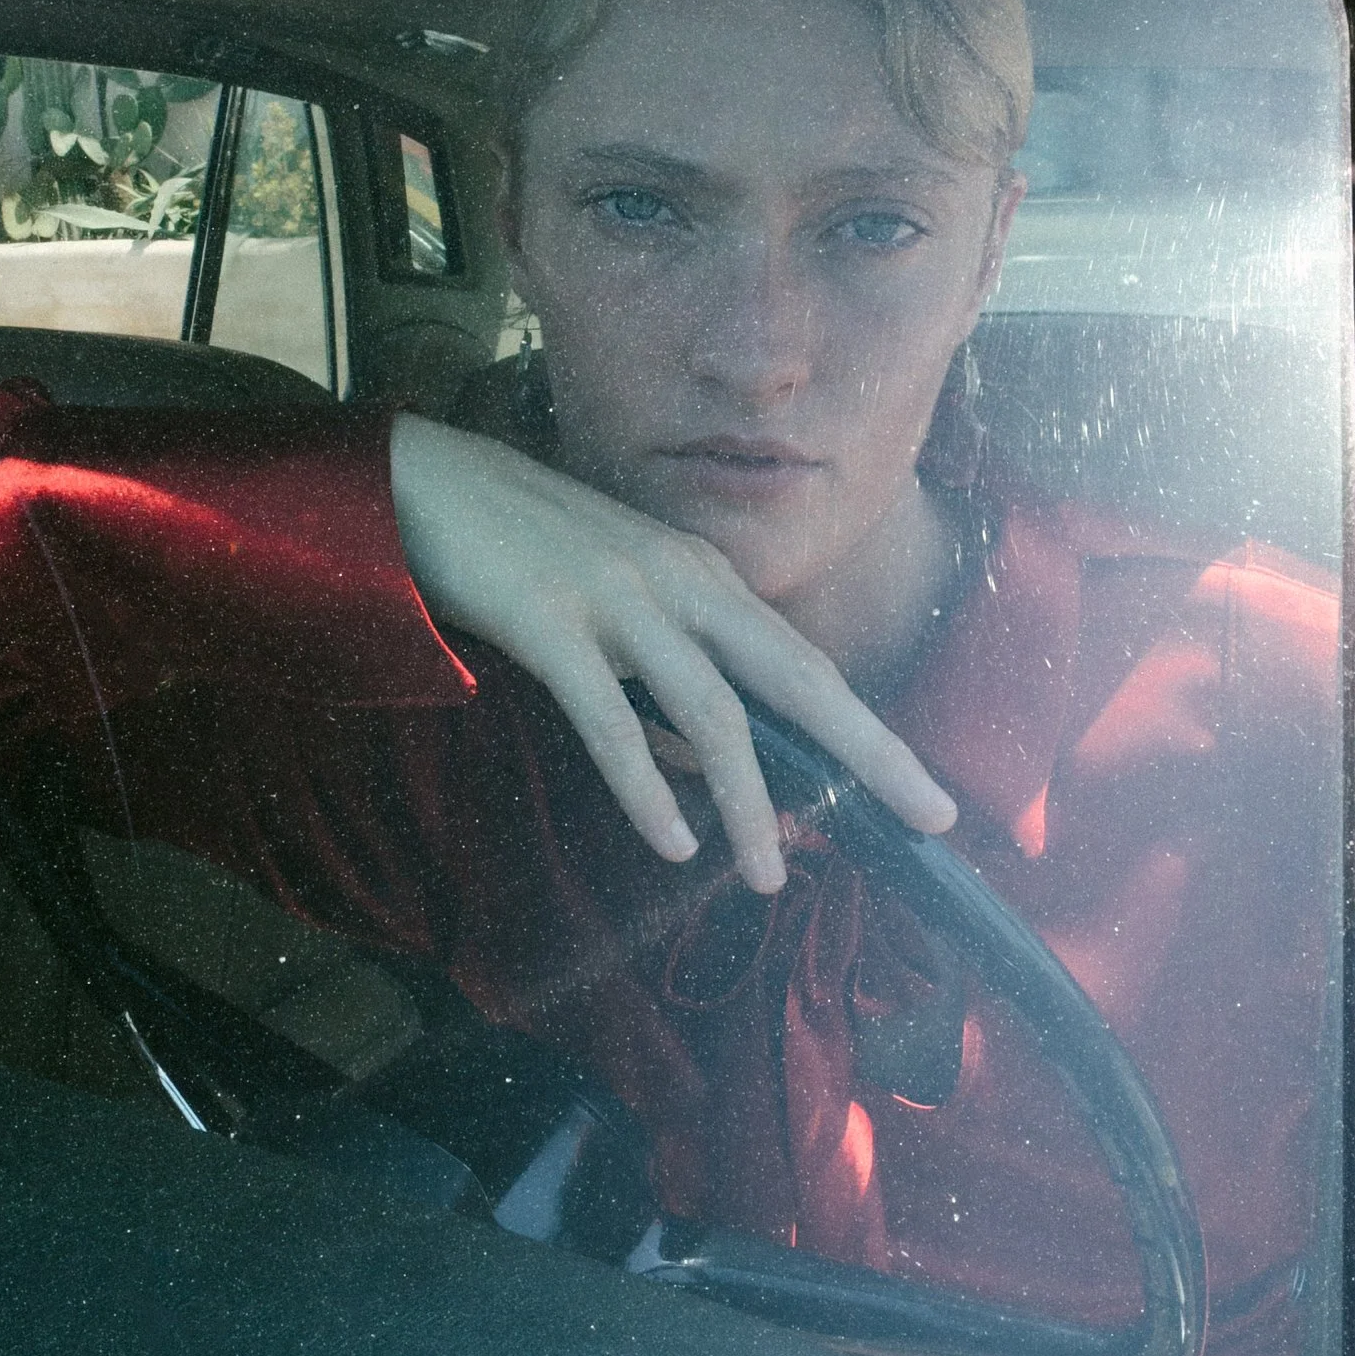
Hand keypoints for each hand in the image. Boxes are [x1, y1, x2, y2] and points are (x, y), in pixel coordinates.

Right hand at [388, 415, 955, 894]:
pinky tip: (671, 839)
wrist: (425, 479)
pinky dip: (643, 784)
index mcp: (703, 578)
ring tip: (768, 876)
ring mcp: (618, 598)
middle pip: (797, 676)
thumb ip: (667, 674)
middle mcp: (680, 582)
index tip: (920, 788)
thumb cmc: (520, 547)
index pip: (804, 664)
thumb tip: (709, 767)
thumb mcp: (617, 604)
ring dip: (748, 801)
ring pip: (711, 711)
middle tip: (929, 815)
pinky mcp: (549, 620)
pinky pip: (610, 716)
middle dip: (870, 749)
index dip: (867, 727)